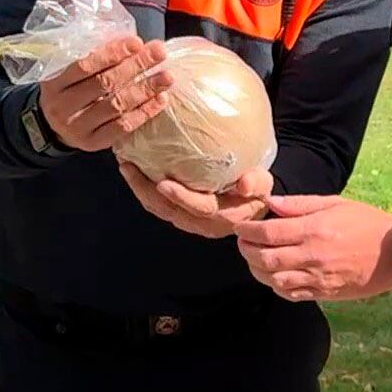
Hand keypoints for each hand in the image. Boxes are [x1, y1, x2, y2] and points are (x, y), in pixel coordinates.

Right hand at [37, 37, 173, 152]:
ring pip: (116, 106)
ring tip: (166, 77)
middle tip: (159, 53)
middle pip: (104, 84)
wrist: (52, 129)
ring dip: (145, 89)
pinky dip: (144, 112)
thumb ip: (91, 59)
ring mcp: (77, 127)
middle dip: (135, 66)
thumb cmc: (68, 92)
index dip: (112, 53)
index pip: (85, 66)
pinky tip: (160, 99)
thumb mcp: (67, 74)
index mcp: (54, 84)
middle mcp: (63, 107)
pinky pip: (123, 127)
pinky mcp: (93, 143)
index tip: (137, 42)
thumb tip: (130, 43)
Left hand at [118, 163, 272, 238]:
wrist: (253, 209)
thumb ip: (256, 183)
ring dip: (140, 190)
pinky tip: (135, 174)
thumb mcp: (264, 185)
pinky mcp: (182, 218)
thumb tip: (244, 183)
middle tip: (129, 167)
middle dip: (146, 190)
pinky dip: (144, 192)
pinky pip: (159, 208)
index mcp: (225, 215)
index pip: (200, 208)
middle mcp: (203, 224)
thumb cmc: (257, 192)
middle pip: (170, 211)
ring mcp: (190, 223)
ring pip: (160, 210)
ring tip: (126, 168)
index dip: (181, 197)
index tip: (163, 183)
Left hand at [234, 195, 391, 302]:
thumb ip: (299, 204)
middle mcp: (312, 256)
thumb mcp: (335, 204)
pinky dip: (275, 285)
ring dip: (257, 270)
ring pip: (273, 280)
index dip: (247, 230)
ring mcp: (317, 278)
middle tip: (242, 242)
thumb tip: (270, 204)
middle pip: (264, 258)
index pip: (267, 233)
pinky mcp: (324, 293)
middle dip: (245, 250)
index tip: (239, 227)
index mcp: (314, 230)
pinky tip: (274, 275)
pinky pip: (290, 294)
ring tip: (254, 259)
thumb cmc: (366, 223)